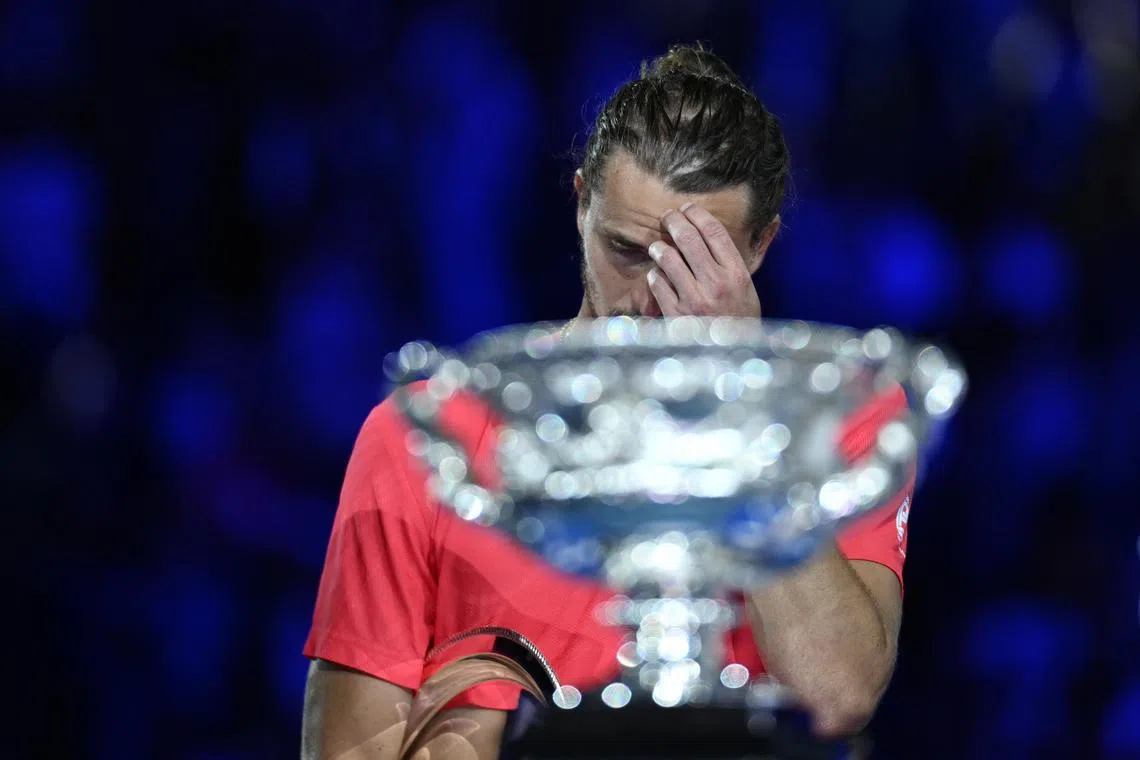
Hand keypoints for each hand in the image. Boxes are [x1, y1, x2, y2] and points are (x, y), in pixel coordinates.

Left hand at [647, 203, 760, 317]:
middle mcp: (715, 284)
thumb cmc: (740, 319)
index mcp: (736, 274)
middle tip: (667, 217)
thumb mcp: (747, 288)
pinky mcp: (676, 314)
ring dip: (659, 247)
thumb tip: (727, 228)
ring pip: (668, 258)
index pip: (714, 232)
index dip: (697, 214)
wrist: (731, 356)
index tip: (688, 208)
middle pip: (688, 238)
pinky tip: (656, 275)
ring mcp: (694, 299)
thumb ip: (734, 261)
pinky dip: (654, 276)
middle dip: (674, 221)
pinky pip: (657, 284)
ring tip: (657, 246)